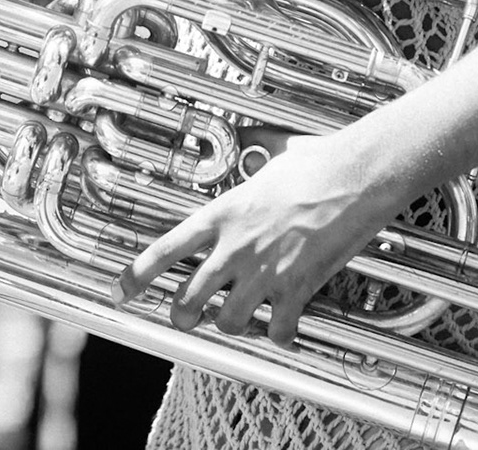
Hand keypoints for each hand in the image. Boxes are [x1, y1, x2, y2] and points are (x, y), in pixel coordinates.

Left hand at [112, 131, 401, 344]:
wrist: (357, 176)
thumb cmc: (319, 161)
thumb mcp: (273, 150)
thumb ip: (252, 152)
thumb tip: (248, 140)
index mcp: (224, 213)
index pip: (165, 250)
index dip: (136, 276)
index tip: (121, 291)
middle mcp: (237, 247)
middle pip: (189, 298)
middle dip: (180, 316)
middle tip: (183, 319)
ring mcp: (267, 272)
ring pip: (228, 322)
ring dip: (228, 326)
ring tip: (235, 321)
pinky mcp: (298, 288)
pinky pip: (277, 331)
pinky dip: (279, 336)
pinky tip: (283, 331)